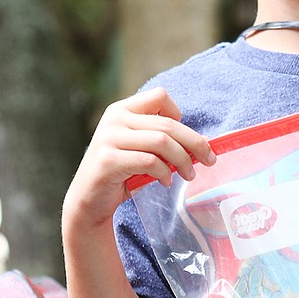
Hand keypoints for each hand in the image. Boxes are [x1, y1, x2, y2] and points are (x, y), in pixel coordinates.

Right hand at [64, 87, 216, 229]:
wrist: (89, 200)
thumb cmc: (120, 174)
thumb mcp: (139, 149)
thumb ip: (160, 140)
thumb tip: (202, 144)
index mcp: (122, 110)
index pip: (159, 96)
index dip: (178, 115)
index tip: (188, 138)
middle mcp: (114, 119)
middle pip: (167, 124)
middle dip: (194, 143)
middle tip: (209, 160)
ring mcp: (109, 138)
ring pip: (162, 141)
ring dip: (182, 160)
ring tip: (189, 174)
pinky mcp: (108, 160)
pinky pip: (149, 161)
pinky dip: (164, 172)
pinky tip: (166, 181)